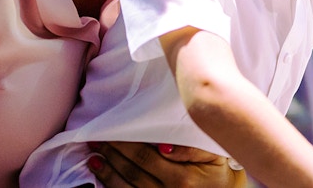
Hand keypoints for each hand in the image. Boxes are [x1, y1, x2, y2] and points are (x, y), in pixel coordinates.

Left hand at [87, 142, 247, 186]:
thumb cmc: (219, 170)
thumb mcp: (211, 154)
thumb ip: (189, 149)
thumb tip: (162, 147)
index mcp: (183, 179)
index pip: (144, 157)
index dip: (124, 145)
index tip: (109, 131)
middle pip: (132, 173)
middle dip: (112, 155)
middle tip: (95, 140)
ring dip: (107, 174)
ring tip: (93, 159)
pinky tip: (103, 181)